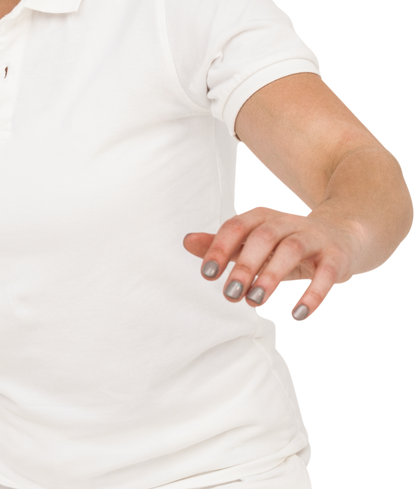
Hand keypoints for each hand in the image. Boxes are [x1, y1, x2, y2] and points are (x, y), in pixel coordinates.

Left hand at [183, 203, 368, 323]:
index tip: (207, 274)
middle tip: (229, 294)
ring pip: (292, 250)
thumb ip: (223, 244)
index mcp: (262, 217)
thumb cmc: (287, 241)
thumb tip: (186, 241)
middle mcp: (287, 222)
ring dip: (272, 276)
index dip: (220, 248)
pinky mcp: (338, 257)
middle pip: (264, 237)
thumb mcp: (254, 241)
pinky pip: (327, 274)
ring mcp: (314, 237)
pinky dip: (313, 295)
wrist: (345, 233)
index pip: (236, 227)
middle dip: (245, 265)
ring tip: (255, 303)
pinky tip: (297, 316)